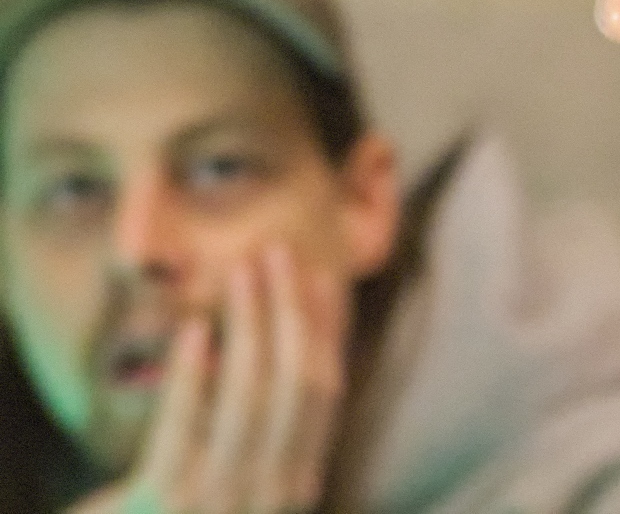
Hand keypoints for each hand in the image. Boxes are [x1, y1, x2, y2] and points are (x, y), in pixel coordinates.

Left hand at [70, 245, 348, 513]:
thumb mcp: (237, 475)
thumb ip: (262, 427)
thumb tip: (282, 332)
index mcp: (298, 484)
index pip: (327, 390)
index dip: (328, 328)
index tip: (323, 276)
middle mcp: (274, 493)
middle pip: (297, 383)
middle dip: (291, 309)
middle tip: (279, 253)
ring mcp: (222, 500)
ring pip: (249, 395)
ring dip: (249, 322)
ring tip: (241, 271)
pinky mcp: (167, 502)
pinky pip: (184, 426)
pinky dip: (192, 373)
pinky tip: (194, 328)